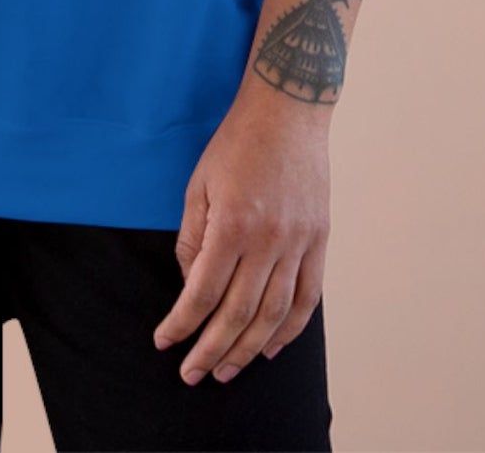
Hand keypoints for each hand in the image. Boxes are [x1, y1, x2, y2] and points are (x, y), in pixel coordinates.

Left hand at [153, 85, 330, 383]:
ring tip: (227, 371)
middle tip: (193, 374)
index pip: (203, 292)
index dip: (182, 324)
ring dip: (249, 350)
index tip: (165, 342)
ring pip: (275, 314)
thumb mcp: (198, 184)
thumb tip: (192, 288)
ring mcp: (300, 242)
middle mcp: (269, 239)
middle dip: (212, 350)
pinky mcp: (319, 240)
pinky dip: (291, 329)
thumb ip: (193, 239)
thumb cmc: (235, 143)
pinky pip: (308, 298)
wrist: (287, 110)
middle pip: (238, 313)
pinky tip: (272, 348)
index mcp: (232, 223)